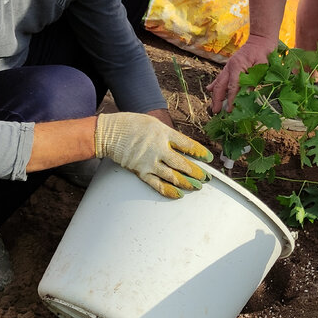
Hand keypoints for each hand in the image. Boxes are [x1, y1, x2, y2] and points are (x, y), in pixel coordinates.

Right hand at [94, 113, 213, 197]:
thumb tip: (183, 146)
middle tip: (206, 178)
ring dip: (186, 183)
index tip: (209, 158)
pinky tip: (178, 194)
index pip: (188, 145)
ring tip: (197, 187)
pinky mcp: (140, 171)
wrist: (109, 132)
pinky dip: (169, 191)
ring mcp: (149, 162)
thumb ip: (168, 134)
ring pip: (172, 176)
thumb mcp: (154, 123)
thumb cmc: (132, 124)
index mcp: (164, 133)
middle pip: (182, 164)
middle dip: (197, 172)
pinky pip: (157, 184)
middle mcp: (158, 148)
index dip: (200, 153)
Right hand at [207, 33, 279, 113]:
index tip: (229, 110)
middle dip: (217, 100)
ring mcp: (228, 66)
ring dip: (215, 95)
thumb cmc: (264, 52)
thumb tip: (247, 94)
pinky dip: (215, 84)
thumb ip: (254, 79)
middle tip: (215, 112)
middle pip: (221, 86)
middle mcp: (230, 67)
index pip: (233, 87)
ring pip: (218, 83)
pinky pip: (220, 77)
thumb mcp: (262, 66)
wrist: (260, 39)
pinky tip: (209, 89)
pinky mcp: (229, 66)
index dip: (231, 99)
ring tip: (213, 106)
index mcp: (238, 67)